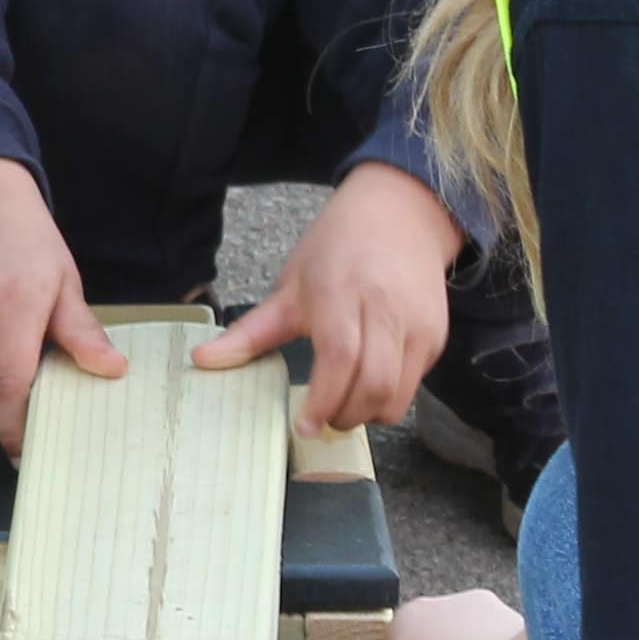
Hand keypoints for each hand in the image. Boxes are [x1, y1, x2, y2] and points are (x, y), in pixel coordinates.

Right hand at [0, 158, 122, 454]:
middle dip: (4, 425)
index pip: (11, 380)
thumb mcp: (65, 281)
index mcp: (16, 298)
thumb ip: (82, 331)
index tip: (35, 444)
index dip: (19, 424)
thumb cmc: (28, 248)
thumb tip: (112, 370)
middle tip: (28, 423)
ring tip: (5, 403)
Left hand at [195, 163, 460, 437]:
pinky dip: (388, 397)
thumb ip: (251, 331)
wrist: (401, 214)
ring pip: (398, 394)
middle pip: (374, 385)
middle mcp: (386, 308)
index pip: (340, 358)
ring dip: (368, 414)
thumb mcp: (291, 285)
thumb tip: (203, 360)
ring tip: (343, 408)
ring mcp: (418, 324)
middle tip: (320, 422)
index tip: (303, 424)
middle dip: (344, 417)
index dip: (324, 401)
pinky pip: (413, 384)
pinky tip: (366, 385)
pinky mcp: (436, 336)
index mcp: (341, 292)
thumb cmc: (340, 248)